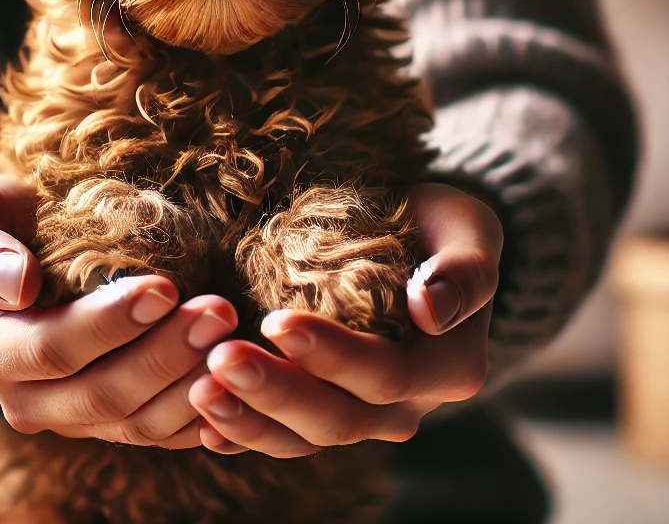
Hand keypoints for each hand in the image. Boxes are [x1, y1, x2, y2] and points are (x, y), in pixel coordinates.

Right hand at [0, 175, 237, 448]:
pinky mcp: (106, 422)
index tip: (164, 287)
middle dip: (166, 356)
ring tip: (234, 342)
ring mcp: (67, 418)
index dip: (110, 325)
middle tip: (219, 312)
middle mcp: (22, 400)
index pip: (53, 350)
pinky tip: (237, 390)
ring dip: (191, 388)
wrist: (3, 264)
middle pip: (102, 394)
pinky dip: (200, 420)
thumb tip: (18, 283)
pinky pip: (158, 434)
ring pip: (136, 424)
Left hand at [188, 182, 501, 455]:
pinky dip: (244, 434)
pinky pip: (285, 438)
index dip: (332, 357)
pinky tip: (202, 423)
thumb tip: (431, 310)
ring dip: (250, 421)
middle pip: (339, 417)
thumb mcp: (469, 229)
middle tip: (220, 357)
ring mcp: (366, 417)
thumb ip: (464, 270)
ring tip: (199, 390)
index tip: (277, 322)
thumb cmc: (443, 228)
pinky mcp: (328, 413)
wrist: (423, 248)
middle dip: (276, 391)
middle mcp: (410, 406)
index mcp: (450, 368)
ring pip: (305, 439)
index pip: (385, 374)